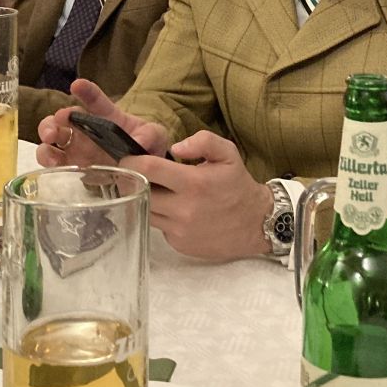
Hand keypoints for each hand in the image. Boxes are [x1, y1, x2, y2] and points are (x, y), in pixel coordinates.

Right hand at [35, 80, 171, 167]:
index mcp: (105, 116)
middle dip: (51, 123)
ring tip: (51, 155)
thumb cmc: (146, 145)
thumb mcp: (155, 136)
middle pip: (60, 121)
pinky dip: (50, 167)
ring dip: (45, 147)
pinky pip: (56, 167)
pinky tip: (55, 169)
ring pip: (50, 145)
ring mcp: (76, 150)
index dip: (86, 91)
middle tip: (55, 129)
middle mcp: (85, 130)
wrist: (143, 169)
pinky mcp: (74, 168)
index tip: (76, 85)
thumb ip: (150, 135)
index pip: (94, 100)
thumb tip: (141, 143)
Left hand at [138, 131, 272, 259]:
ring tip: (161, 190)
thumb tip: (175, 148)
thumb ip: (203, 141)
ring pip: (146, 211)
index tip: (130, 157)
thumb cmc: (238, 185)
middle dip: (135, 180)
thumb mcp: (228, 153)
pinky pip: (159, 227)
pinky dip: (161, 216)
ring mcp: (179, 230)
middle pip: (139, 192)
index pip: (147, 169)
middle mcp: (184, 209)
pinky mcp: (179, 244)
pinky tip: (174, 209)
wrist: (256, 223)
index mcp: (194, 183)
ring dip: (147, 199)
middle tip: (142, 173)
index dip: (132, 161)